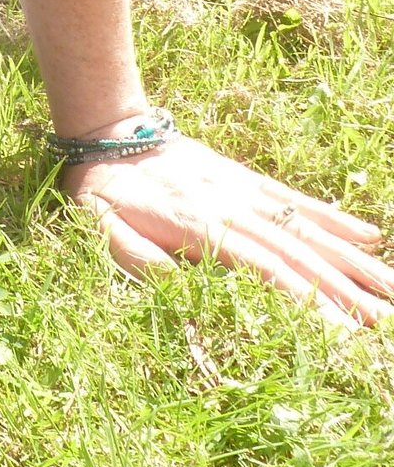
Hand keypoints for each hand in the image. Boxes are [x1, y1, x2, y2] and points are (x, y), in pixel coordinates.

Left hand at [62, 133, 393, 332]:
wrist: (107, 132)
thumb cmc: (101, 192)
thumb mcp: (102, 229)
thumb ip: (138, 259)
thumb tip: (180, 288)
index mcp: (201, 226)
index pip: (266, 268)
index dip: (306, 300)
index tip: (344, 334)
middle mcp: (233, 207)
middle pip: (301, 253)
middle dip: (348, 292)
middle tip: (387, 324)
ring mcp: (245, 191)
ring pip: (310, 229)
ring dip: (354, 261)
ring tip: (393, 290)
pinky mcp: (248, 180)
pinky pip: (297, 200)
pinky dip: (335, 219)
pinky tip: (372, 237)